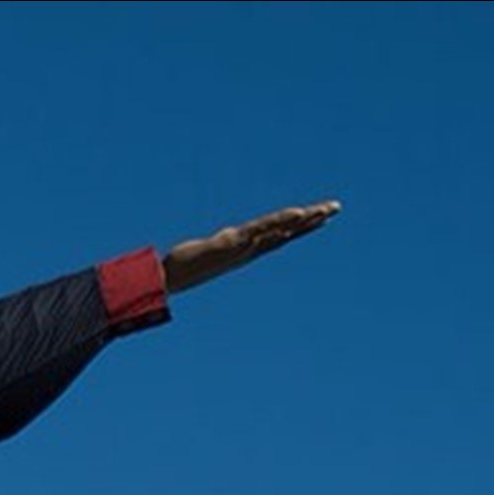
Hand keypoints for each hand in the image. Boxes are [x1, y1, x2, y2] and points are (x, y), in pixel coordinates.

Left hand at [162, 200, 339, 294]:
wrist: (169, 276)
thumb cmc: (188, 266)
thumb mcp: (211, 251)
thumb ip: (223, 246)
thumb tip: (232, 241)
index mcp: (248, 248)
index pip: (281, 234)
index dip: (303, 225)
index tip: (325, 214)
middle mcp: (248, 248)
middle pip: (286, 231)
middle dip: (311, 220)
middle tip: (336, 207)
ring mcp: (240, 247)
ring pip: (274, 232)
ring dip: (295, 222)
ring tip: (316, 212)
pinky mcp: (227, 245)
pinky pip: (254, 235)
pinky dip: (271, 229)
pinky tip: (286, 222)